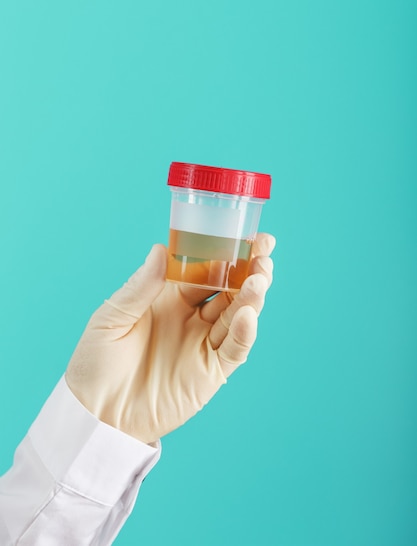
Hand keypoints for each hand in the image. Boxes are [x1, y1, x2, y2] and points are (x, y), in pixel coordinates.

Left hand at [66, 233, 274, 443]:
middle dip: (248, 268)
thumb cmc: (96, 363)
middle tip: (263, 250)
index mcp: (169, 298)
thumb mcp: (112, 318)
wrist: (96, 415)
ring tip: (259, 276)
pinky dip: (244, 332)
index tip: (242, 232)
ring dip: (250, 295)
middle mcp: (191, 318)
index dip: (222, 252)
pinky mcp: (210, 373)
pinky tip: (246, 314)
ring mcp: (202, 344)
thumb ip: (140, 287)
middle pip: (227, 288)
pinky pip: (234, 349)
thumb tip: (162, 249)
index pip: (204, 268)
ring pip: (236, 314)